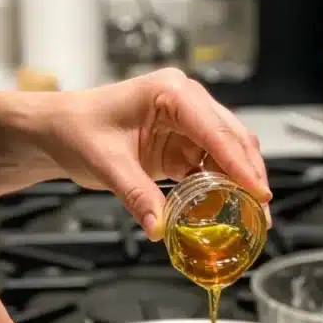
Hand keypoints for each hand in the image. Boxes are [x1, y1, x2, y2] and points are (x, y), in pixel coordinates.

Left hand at [30, 69, 271, 239]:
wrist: (59, 130)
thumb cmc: (78, 129)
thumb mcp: (107, 164)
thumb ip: (137, 196)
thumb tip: (160, 228)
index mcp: (170, 93)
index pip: (216, 130)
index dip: (241, 164)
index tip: (259, 192)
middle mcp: (185, 103)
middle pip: (233, 139)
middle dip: (251, 176)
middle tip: (262, 214)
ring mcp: (187, 124)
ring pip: (228, 154)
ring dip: (241, 184)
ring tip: (252, 217)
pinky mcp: (182, 146)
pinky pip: (211, 168)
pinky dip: (222, 190)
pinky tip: (227, 211)